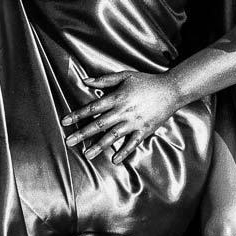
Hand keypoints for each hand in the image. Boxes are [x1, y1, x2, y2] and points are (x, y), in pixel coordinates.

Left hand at [62, 71, 182, 164]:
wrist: (171, 90)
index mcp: (117, 97)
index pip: (93, 107)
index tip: (65, 122)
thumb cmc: (147, 81)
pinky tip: (114, 159)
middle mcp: (123, 111)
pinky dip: (124, 151)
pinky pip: (132, 143)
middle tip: (69, 141)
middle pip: (99, 124)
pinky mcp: (145, 130)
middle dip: (83, 133)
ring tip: (86, 154)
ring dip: (99, 145)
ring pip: (113, 135)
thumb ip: (105, 80)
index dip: (78, 115)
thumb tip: (86, 80)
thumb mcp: (125, 76)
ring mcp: (134, 122)